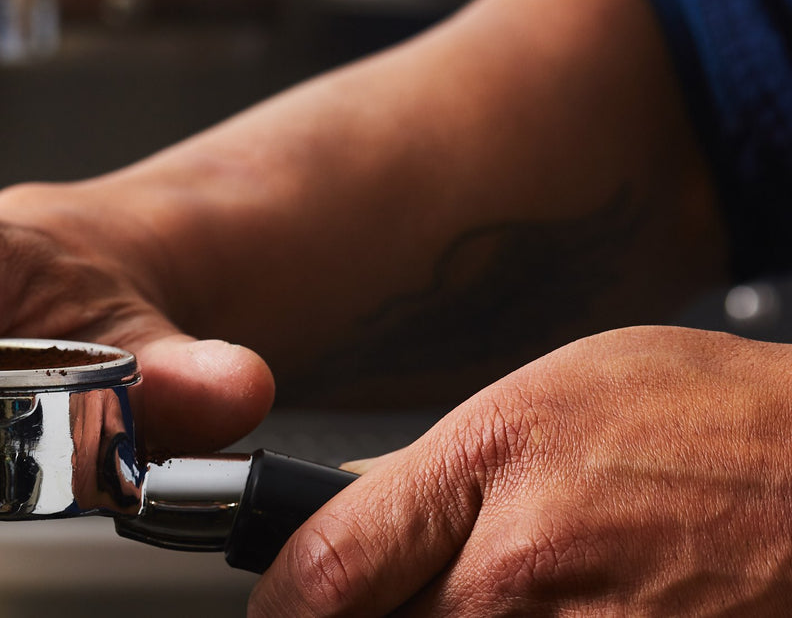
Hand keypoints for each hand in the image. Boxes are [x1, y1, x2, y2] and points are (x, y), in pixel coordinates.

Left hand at [250, 326, 791, 615]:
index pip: (324, 576)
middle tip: (426, 584)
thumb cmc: (715, 427)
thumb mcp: (549, 402)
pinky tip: (565, 608)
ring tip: (510, 590)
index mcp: (496, 498)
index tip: (284, 604)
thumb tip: (328, 500)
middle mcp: (528, 594)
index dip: (283, 600)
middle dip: (380, 613)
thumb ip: (425, 470)